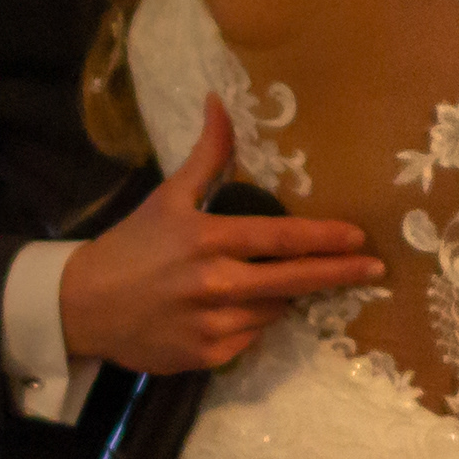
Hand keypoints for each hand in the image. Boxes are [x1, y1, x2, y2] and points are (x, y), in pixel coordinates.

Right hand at [56, 98, 378, 375]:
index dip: (325, 239)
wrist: (84, 307)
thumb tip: (219, 101)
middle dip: (338, 273)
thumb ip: (207, 155)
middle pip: (294, 280)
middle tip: (374, 268)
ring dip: (280, 297)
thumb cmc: (132, 246)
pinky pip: (251, 339)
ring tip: (268, 284)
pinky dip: (252, 324)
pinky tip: (235, 311)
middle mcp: (216, 284)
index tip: (358, 238)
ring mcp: (214, 326)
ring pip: (273, 311)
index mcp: (209, 240)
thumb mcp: (168, 196)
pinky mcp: (208, 357)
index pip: (282, 239)